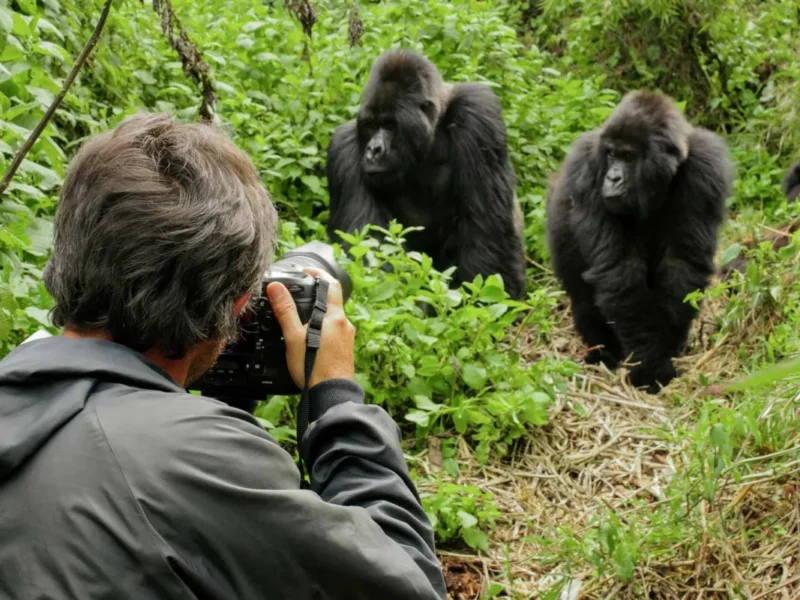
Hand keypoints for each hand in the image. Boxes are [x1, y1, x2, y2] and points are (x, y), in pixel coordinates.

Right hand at [266, 268, 354, 388]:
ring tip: (300, 320)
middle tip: (298, 296)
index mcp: (335, 317)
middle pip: (331, 302)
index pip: (331, 284)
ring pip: (332, 319)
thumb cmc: (314, 367)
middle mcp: (345, 325)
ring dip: (318, 315)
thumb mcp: (294, 336)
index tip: (306, 272)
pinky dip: (322, 330)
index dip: (318, 274)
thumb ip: (286, 310)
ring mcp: (347, 338)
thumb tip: (276, 288)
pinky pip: (333, 333)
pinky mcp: (345, 350)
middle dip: (315, 298)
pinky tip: (310, 340)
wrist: (331, 394)